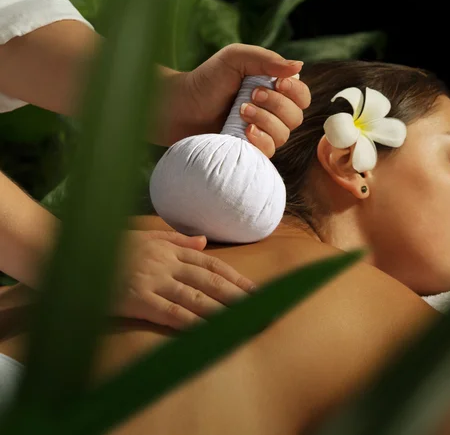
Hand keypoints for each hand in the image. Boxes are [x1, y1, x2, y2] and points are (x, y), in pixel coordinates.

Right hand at [114, 230, 254, 328]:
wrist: (67, 251)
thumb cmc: (105, 246)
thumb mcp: (143, 237)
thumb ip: (175, 240)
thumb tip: (204, 242)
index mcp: (168, 249)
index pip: (211, 264)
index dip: (235, 278)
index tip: (256, 290)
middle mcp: (165, 263)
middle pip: (210, 280)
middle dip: (239, 295)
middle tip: (263, 307)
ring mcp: (152, 280)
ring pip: (196, 296)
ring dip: (223, 310)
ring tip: (246, 320)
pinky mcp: (136, 298)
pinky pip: (170, 312)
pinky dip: (192, 322)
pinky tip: (209, 331)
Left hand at [161, 43, 310, 156]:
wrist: (180, 107)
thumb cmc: (206, 80)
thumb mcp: (235, 58)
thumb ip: (266, 60)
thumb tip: (299, 67)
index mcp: (274, 90)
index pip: (302, 96)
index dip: (295, 92)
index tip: (277, 84)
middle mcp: (273, 113)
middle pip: (296, 117)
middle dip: (276, 105)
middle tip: (249, 95)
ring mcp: (262, 134)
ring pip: (284, 135)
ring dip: (265, 121)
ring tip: (240, 111)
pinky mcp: (250, 151)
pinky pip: (270, 152)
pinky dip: (260, 140)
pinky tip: (244, 131)